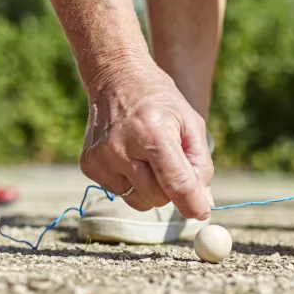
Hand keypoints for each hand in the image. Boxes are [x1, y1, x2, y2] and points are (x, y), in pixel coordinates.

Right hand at [80, 59, 213, 219]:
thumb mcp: (191, 123)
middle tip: (173, 167)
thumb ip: (200, 165)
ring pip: (138, 201)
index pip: (176, 182)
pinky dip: (131, 182)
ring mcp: (102, 158)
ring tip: (149, 158)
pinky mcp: (89, 165)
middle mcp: (122, 147)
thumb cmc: (160, 102)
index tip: (202, 214)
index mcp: (153, 133)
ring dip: (151, 189)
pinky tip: (130, 156)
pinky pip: (120, 193)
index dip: (192, 203)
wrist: (117, 79)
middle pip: (158, 197)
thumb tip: (204, 204)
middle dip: (172, 191)